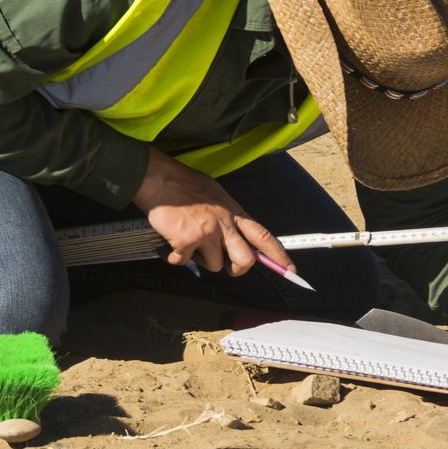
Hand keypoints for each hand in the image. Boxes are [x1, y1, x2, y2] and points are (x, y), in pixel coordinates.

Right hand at [131, 148, 295, 277]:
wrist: (157, 178)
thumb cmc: (182, 183)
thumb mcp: (216, 194)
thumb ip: (227, 216)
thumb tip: (232, 237)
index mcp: (233, 211)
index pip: (263, 236)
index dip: (278, 255)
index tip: (290, 270)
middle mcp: (223, 223)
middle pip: (245, 260)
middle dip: (237, 269)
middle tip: (225, 265)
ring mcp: (206, 233)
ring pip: (214, 265)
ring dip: (199, 259)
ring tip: (187, 242)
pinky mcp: (186, 241)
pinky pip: (183, 262)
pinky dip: (174, 256)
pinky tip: (168, 243)